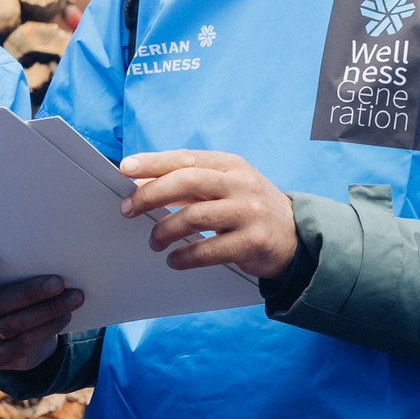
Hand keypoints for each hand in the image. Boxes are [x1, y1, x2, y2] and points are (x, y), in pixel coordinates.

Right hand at [0, 251, 83, 372]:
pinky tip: (65, 316)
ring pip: (14, 324)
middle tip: (58, 282)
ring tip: (74, 298)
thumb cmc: (7, 299)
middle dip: (30, 292)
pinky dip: (48, 328)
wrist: (5, 339)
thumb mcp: (1, 285)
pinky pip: (24, 342)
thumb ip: (11, 273)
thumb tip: (49, 261)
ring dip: (48, 310)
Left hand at [118, 150, 299, 279]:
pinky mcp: (253, 242)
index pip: (186, 158)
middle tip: (128, 210)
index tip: (125, 168)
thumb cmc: (247, 208)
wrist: (294, 237)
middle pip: (187, 182)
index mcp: (231, 165)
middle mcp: (241, 184)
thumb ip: (188, 184)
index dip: (153, 162)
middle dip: (150, 195)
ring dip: (164, 231)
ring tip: (154, 242)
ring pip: (194, 217)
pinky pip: (209, 250)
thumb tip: (140, 185)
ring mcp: (250, 212)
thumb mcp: (224, 186)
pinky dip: (184, 257)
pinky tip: (174, 260)